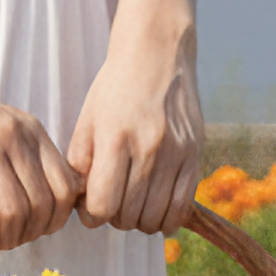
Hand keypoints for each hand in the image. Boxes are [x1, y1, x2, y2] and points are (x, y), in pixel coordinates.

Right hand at [0, 52, 78, 256]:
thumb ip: (21, 153)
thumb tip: (43, 201)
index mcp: (30, 128)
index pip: (66, 184)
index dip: (58, 218)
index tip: (39, 230)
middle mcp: (14, 134)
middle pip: (43, 202)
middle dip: (32, 234)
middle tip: (13, 242)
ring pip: (14, 209)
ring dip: (8, 239)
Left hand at [65, 28, 203, 233]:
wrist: (157, 54)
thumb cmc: (115, 88)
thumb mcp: (87, 119)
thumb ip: (80, 162)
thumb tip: (81, 203)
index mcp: (114, 139)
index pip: (102, 204)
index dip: (92, 215)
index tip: (91, 208)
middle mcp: (148, 148)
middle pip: (127, 215)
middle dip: (113, 218)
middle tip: (112, 202)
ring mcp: (175, 153)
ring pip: (154, 216)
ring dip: (138, 221)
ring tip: (132, 205)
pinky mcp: (195, 155)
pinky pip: (182, 207)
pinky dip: (166, 219)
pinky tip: (155, 212)